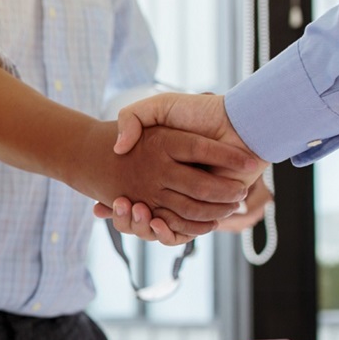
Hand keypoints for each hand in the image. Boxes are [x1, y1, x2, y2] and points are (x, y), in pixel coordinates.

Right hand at [71, 121, 260, 236]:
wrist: (240, 123)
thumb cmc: (201, 111)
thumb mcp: (159, 107)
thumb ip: (132, 118)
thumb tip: (118, 148)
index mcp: (157, 168)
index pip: (127, 193)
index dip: (111, 204)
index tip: (98, 206)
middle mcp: (170, 185)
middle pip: (138, 214)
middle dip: (122, 216)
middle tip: (115, 205)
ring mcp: (186, 200)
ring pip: (155, 226)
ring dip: (140, 226)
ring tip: (134, 211)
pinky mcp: (205, 211)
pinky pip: (180, 232)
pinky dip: (167, 233)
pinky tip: (156, 224)